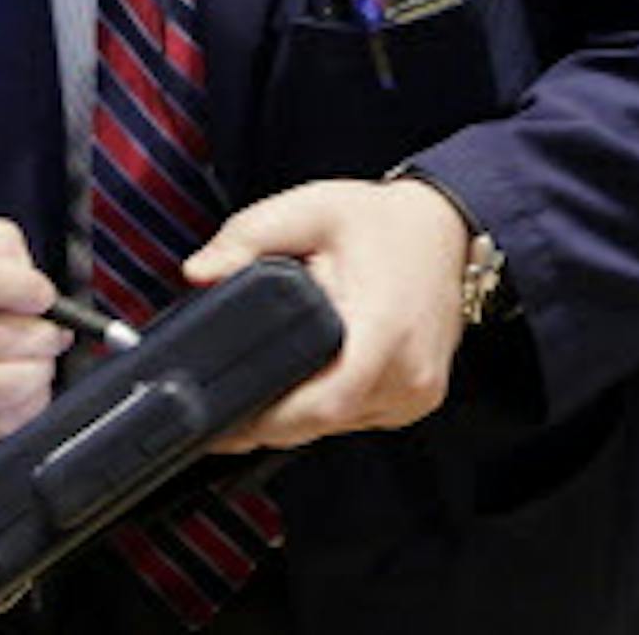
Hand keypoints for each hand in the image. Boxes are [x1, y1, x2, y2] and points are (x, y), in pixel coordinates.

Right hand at [0, 217, 73, 459]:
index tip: (44, 294)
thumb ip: (2, 247)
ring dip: (37, 371)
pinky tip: (22, 387)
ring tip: (38, 359)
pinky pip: (1, 422)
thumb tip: (32, 286)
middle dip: (39, 335)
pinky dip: (27, 405)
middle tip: (50, 331)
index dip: (13, 285)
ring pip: (0, 384)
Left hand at [183, 178, 469, 452]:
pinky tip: (305, 378)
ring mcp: (418, 393)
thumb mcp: (305, 211)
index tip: (225, 417)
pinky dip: (326, 405)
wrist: (441, 227)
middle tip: (222, 405)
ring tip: (264, 379)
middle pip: (323, 422)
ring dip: (298, 414)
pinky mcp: (417, 399)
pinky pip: (358, 417)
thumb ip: (245, 239)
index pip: (323, 403)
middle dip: (269, 418)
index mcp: (385, 331)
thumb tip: (198, 273)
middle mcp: (409, 373)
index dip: (269, 418)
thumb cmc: (378, 221)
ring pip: (338, 426)